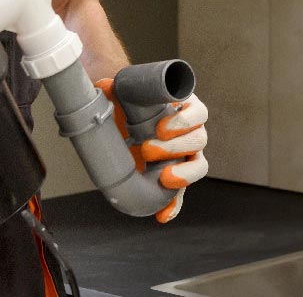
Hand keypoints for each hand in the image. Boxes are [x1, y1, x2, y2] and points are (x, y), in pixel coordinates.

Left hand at [96, 79, 209, 222]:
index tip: (161, 127)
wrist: (123, 119)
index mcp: (185, 108)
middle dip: (176, 147)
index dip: (185, 120)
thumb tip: (104, 87)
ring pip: (198, 166)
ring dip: (183, 174)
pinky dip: (174, 205)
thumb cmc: (131, 102)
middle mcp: (190, 132)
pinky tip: (163, 215)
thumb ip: (114, 88)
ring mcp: (186, 156)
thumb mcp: (125, 93)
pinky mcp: (175, 176)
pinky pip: (181, 194)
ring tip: (163, 178)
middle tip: (147, 149)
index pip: (198, 113)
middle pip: (199, 140)